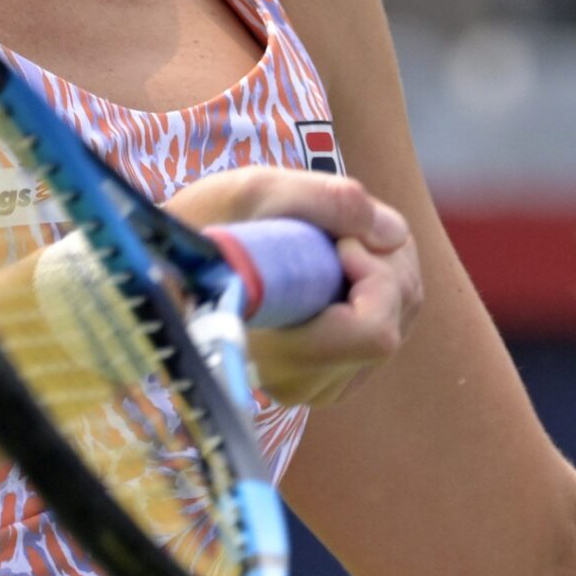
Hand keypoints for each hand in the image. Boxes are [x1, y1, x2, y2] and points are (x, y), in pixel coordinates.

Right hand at [166, 166, 422, 406]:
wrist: (174, 260)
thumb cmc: (207, 221)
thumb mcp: (258, 190)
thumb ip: (330, 202)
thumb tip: (396, 235)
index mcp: (280, 356)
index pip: (375, 332)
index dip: (372, 275)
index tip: (335, 242)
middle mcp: (306, 385)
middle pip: (397, 317)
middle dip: (383, 259)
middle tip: (337, 230)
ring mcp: (323, 384)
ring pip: (402, 317)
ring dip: (384, 265)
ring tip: (334, 241)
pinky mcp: (335, 372)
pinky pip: (390, 321)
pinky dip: (379, 282)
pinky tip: (340, 263)